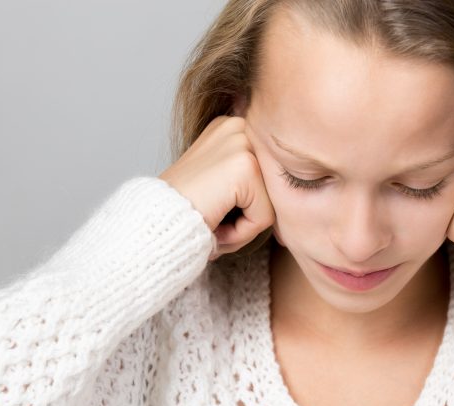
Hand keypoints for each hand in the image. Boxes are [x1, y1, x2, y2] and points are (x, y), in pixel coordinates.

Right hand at [158, 115, 275, 259]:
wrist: (156, 221)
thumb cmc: (186, 210)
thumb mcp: (222, 185)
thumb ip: (252, 180)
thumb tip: (298, 175)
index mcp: (233, 126)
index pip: (271, 175)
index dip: (249, 203)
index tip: (218, 204)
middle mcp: (239, 125)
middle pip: (275, 188)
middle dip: (249, 214)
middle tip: (214, 215)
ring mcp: (243, 143)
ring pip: (272, 204)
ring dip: (245, 225)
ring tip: (213, 217)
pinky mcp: (246, 167)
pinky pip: (265, 217)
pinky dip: (242, 231)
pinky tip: (215, 221)